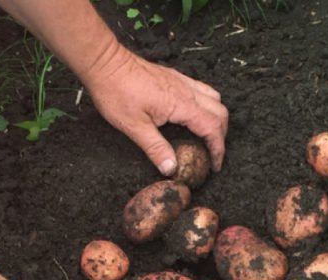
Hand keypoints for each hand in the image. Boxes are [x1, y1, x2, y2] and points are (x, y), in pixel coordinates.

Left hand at [83, 47, 227, 175]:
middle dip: (221, 135)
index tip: (216, 165)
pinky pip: (201, 89)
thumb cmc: (117, 92)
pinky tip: (193, 115)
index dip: (218, 149)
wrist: (105, 63)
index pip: (213, 128)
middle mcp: (187, 90)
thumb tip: (171, 169)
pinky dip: (207, 104)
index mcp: (182, 104)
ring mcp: (182, 81)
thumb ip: (156, 148)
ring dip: (216, 117)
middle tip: (213, 153)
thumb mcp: (134, 127)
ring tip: (207, 135)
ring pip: (214, 98)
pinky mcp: (174, 77)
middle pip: (220, 112)